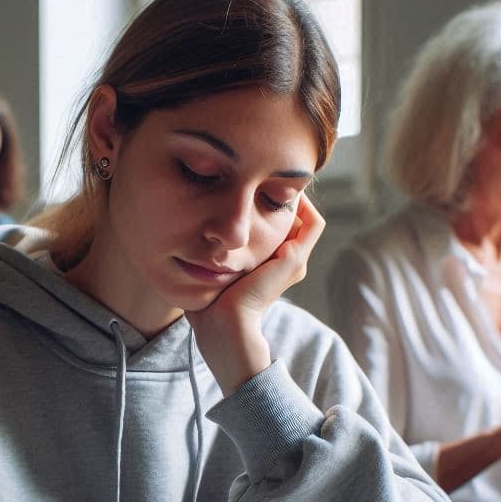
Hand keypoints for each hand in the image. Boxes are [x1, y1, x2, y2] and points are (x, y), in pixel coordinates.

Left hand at [186, 192, 324, 393]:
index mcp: (272, 267)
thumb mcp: (212, 272)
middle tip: (262, 176)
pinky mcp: (294, 258)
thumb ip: (210, 256)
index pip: (281, 228)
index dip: (270, 206)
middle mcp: (289, 263)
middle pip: (296, 219)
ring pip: (307, 217)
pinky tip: (281, 188)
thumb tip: (186, 239)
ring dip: (293, 196)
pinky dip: (304, 204)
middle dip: (281, 197)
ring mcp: (295, 260)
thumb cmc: (210, 307)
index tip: (249, 189)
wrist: (223, 325)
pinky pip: (313, 222)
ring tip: (274, 176)